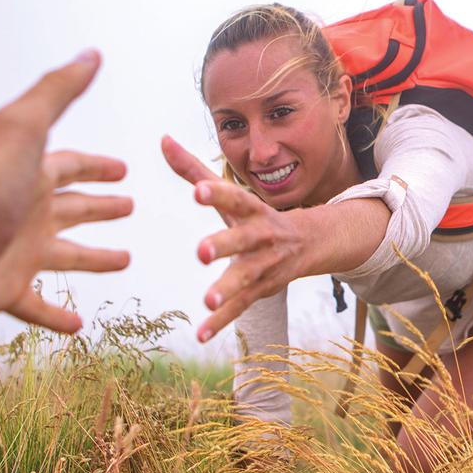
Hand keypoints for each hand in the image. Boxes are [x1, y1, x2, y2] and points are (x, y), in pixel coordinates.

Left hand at [0, 50, 131, 331]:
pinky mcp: (6, 288)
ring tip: (124, 261)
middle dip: (101, 206)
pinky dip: (57, 315)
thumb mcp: (24, 127)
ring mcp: (18, 252)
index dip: (99, 167)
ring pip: (66, 256)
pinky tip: (79, 327)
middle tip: (130, 207)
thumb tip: (90, 54)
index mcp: (33, 175)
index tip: (124, 169)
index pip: (73, 166)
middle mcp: (28, 211)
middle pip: (73, 208)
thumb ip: (58, 92)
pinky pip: (36, 303)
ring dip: (95, 258)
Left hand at [161, 136, 305, 341]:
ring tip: (207, 300)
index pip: (235, 198)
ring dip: (228, 289)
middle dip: (224, 245)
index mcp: (252, 210)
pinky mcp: (260, 290)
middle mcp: (262, 238)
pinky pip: (241, 308)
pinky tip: (201, 334)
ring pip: (246, 278)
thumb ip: (193, 169)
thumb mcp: (230, 194)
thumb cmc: (256, 215)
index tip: (197, 191)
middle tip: (201, 252)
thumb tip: (162, 139)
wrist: (311, 243)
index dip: (217, 194)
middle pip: (243, 240)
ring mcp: (264, 266)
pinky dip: (221, 323)